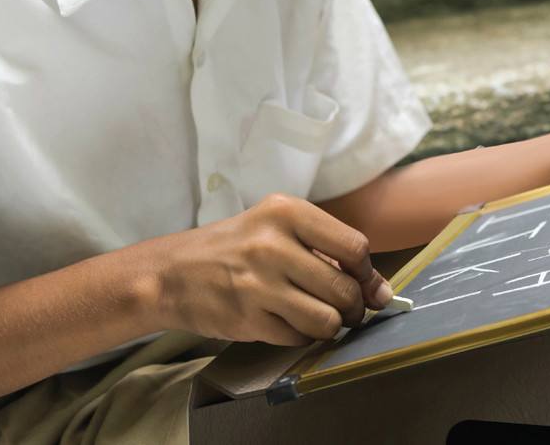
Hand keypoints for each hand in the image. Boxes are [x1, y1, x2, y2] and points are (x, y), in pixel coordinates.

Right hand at [138, 193, 393, 345]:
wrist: (170, 273)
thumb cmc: (232, 248)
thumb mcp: (276, 229)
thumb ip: (327, 250)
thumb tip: (379, 289)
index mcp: (286, 212)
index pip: (355, 247)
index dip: (368, 273)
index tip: (368, 285)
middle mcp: (273, 245)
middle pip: (345, 289)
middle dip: (356, 307)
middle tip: (350, 310)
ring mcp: (258, 284)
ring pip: (327, 319)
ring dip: (333, 326)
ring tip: (322, 318)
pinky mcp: (247, 319)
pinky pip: (299, 338)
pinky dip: (303, 336)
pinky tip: (289, 323)